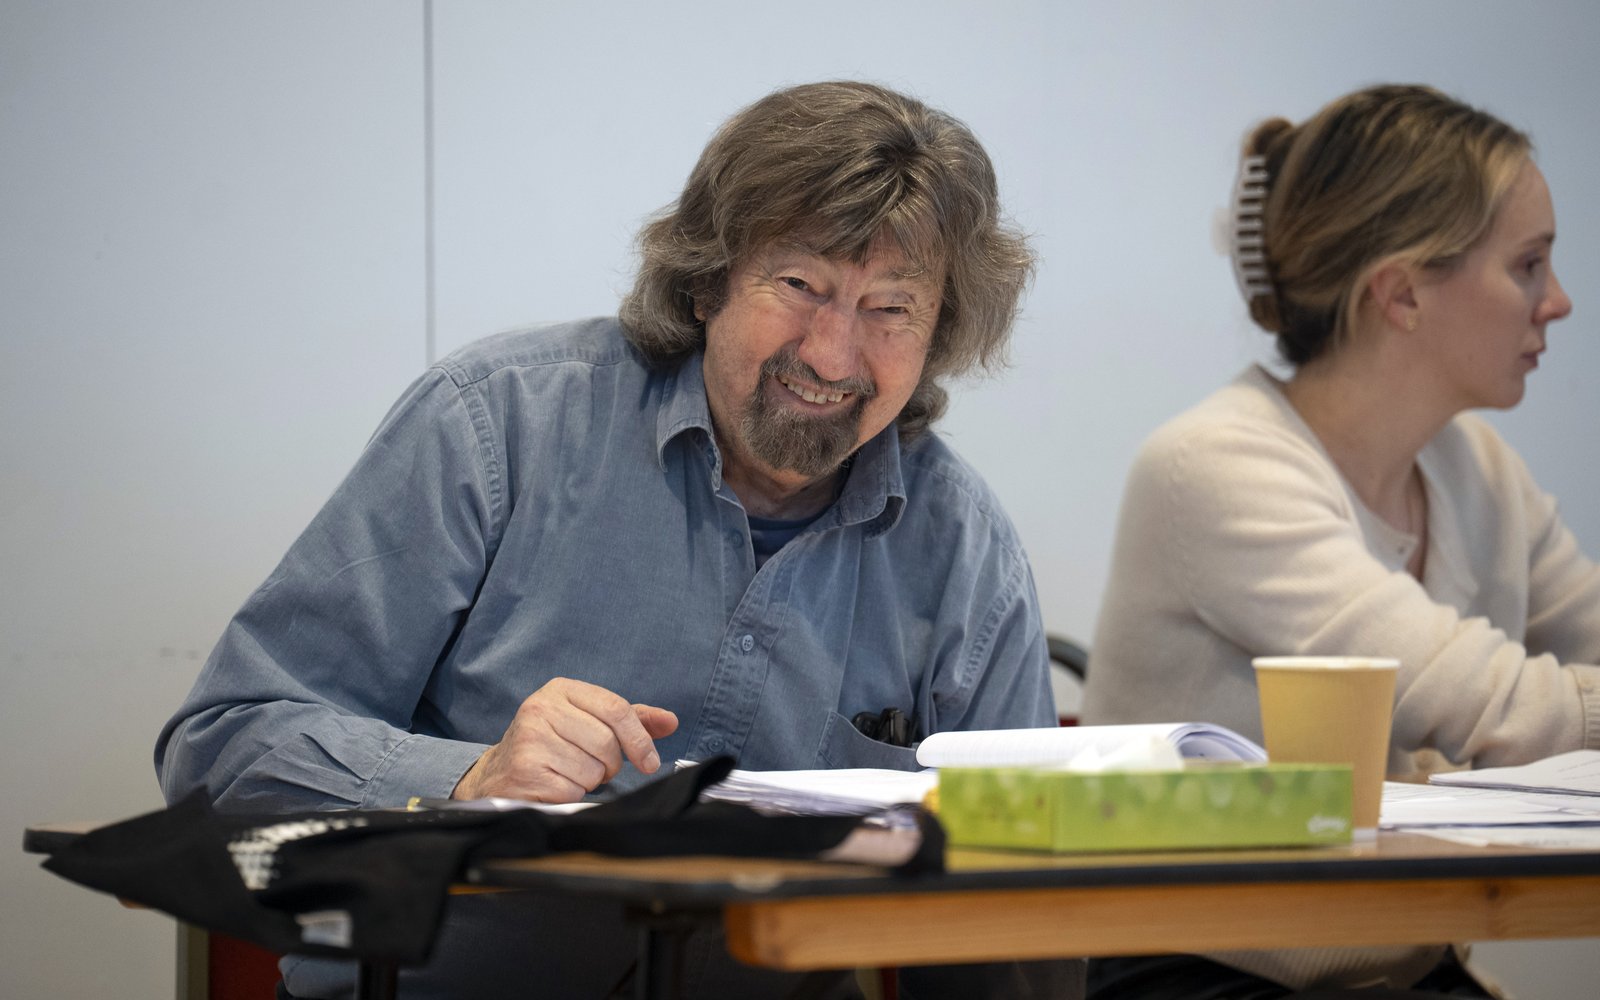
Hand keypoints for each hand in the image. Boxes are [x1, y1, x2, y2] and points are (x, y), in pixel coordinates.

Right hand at [452, 677, 678, 802]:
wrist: (500, 772)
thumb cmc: (553, 743)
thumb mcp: (588, 721)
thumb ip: (631, 719)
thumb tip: (671, 721)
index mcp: (561, 690)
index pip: (616, 709)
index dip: (640, 739)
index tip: (650, 762)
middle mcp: (541, 708)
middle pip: (607, 742)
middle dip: (610, 764)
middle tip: (596, 767)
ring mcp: (530, 739)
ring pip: (592, 769)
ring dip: (590, 780)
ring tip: (569, 772)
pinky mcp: (525, 770)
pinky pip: (573, 790)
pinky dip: (572, 794)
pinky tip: (555, 784)